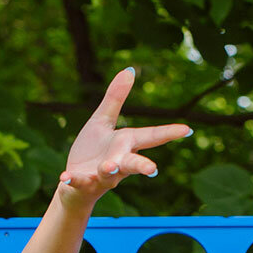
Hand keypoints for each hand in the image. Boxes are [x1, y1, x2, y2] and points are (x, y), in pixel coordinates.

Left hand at [58, 68, 190, 203]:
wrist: (74, 183)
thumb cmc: (93, 151)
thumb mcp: (102, 121)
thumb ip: (115, 98)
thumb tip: (130, 69)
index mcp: (125, 144)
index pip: (150, 137)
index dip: (168, 133)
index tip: (187, 129)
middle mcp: (118, 162)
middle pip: (134, 164)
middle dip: (143, 167)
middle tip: (153, 170)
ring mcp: (101, 175)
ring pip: (109, 174)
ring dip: (109, 170)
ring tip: (109, 167)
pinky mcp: (82, 183)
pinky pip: (79, 182)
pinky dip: (73, 180)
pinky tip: (65, 177)